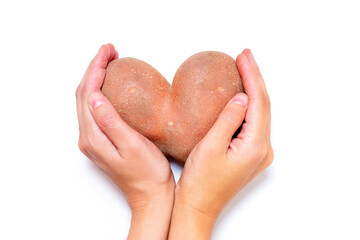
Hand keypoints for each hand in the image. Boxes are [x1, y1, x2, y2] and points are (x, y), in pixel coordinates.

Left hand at [76, 44, 174, 239]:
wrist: (151, 195)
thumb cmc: (147, 174)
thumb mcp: (132, 146)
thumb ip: (111, 122)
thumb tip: (94, 97)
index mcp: (93, 137)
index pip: (88, 93)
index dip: (96, 69)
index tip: (108, 52)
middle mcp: (88, 137)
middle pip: (84, 94)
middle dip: (93, 68)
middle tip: (109, 50)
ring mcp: (94, 139)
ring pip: (88, 100)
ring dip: (95, 78)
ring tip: (109, 62)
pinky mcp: (102, 140)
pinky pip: (95, 109)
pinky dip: (100, 91)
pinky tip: (110, 85)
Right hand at [169, 49, 272, 238]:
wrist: (198, 206)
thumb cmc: (200, 183)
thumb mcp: (210, 147)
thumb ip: (228, 120)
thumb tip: (241, 96)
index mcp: (255, 146)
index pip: (258, 102)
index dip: (252, 76)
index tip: (243, 56)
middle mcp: (262, 149)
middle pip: (263, 105)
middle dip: (255, 78)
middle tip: (245, 55)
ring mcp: (258, 152)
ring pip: (259, 112)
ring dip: (252, 89)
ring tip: (244, 67)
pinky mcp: (249, 153)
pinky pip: (252, 122)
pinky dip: (248, 104)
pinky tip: (240, 94)